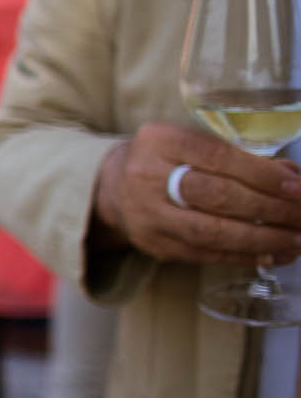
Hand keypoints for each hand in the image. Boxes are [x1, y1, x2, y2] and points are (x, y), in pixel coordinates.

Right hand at [92, 123, 300, 266]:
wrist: (114, 187)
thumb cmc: (167, 161)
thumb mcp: (193, 144)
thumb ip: (240, 157)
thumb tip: (292, 177)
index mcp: (159, 141)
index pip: (217, 155)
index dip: (261, 174)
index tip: (296, 186)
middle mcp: (145, 177)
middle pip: (215, 195)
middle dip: (268, 209)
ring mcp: (146, 215)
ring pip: (210, 231)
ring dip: (260, 239)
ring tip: (295, 240)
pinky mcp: (153, 244)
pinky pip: (204, 254)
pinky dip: (243, 256)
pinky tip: (271, 254)